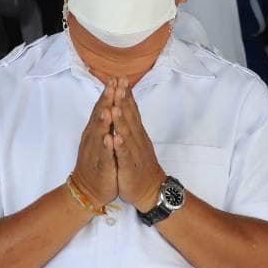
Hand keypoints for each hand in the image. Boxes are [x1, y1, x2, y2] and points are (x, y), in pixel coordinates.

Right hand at [72, 85, 116, 207]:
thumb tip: (108, 103)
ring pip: (100, 134)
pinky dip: (106, 147)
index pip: (103, 108)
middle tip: (113, 83)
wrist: (88, 190)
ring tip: (109, 107)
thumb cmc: (98, 162)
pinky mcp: (101, 167)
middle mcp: (94, 139)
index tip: (117, 78)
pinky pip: (104, 156)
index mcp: (96, 131)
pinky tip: (108, 138)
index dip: (109, 93)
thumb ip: (104, 122)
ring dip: (104, 120)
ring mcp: (96, 152)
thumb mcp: (101, 139)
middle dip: (107, 100)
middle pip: (100, 116)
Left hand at [107, 79, 165, 211]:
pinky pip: (125, 155)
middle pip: (130, 116)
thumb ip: (132, 125)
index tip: (120, 78)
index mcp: (137, 133)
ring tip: (115, 105)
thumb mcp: (137, 142)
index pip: (131, 110)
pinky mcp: (130, 167)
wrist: (151, 189)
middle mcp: (137, 139)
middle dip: (124, 99)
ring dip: (121, 119)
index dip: (125, 94)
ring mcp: (134, 152)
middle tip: (119, 82)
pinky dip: (120, 145)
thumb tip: (127, 107)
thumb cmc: (141, 166)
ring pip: (127, 134)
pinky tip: (115, 137)